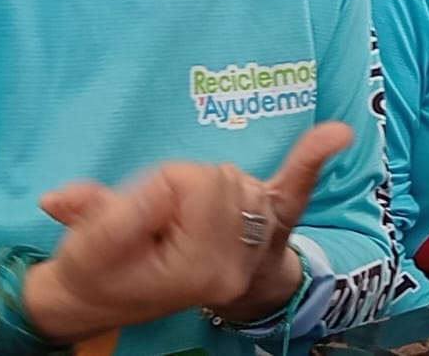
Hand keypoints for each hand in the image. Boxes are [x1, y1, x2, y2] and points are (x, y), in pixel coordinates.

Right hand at [26, 122, 354, 339]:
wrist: (117, 296)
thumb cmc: (100, 270)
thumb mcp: (91, 247)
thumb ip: (111, 214)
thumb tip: (149, 189)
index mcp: (198, 268)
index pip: (194, 184)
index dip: (164, 181)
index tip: (144, 206)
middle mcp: (237, 263)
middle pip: (223, 178)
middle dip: (183, 183)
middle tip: (156, 218)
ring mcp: (257, 247)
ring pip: (243, 178)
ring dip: (208, 185)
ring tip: (178, 218)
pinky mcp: (268, 229)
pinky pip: (295, 189)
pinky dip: (312, 158)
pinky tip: (337, 134)